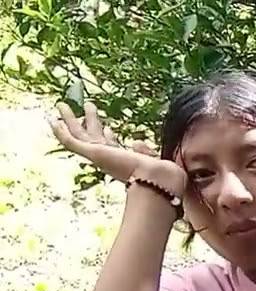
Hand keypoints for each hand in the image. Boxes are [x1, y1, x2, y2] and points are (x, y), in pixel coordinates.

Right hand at [49, 101, 185, 191]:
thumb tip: (136, 142)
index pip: (113, 147)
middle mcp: (109, 158)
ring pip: (79, 135)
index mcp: (124, 160)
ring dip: (70, 120)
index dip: (109, 137)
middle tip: (86, 106)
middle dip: (90, 121)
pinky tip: (53, 121)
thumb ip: (145, 151)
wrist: (157, 180)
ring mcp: (99, 156)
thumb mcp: (153, 158)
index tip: (109, 129)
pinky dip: (61, 133)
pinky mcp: (93, 154)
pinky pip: (71, 142)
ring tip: (62, 105)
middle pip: (94, 136)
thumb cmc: (161, 173)